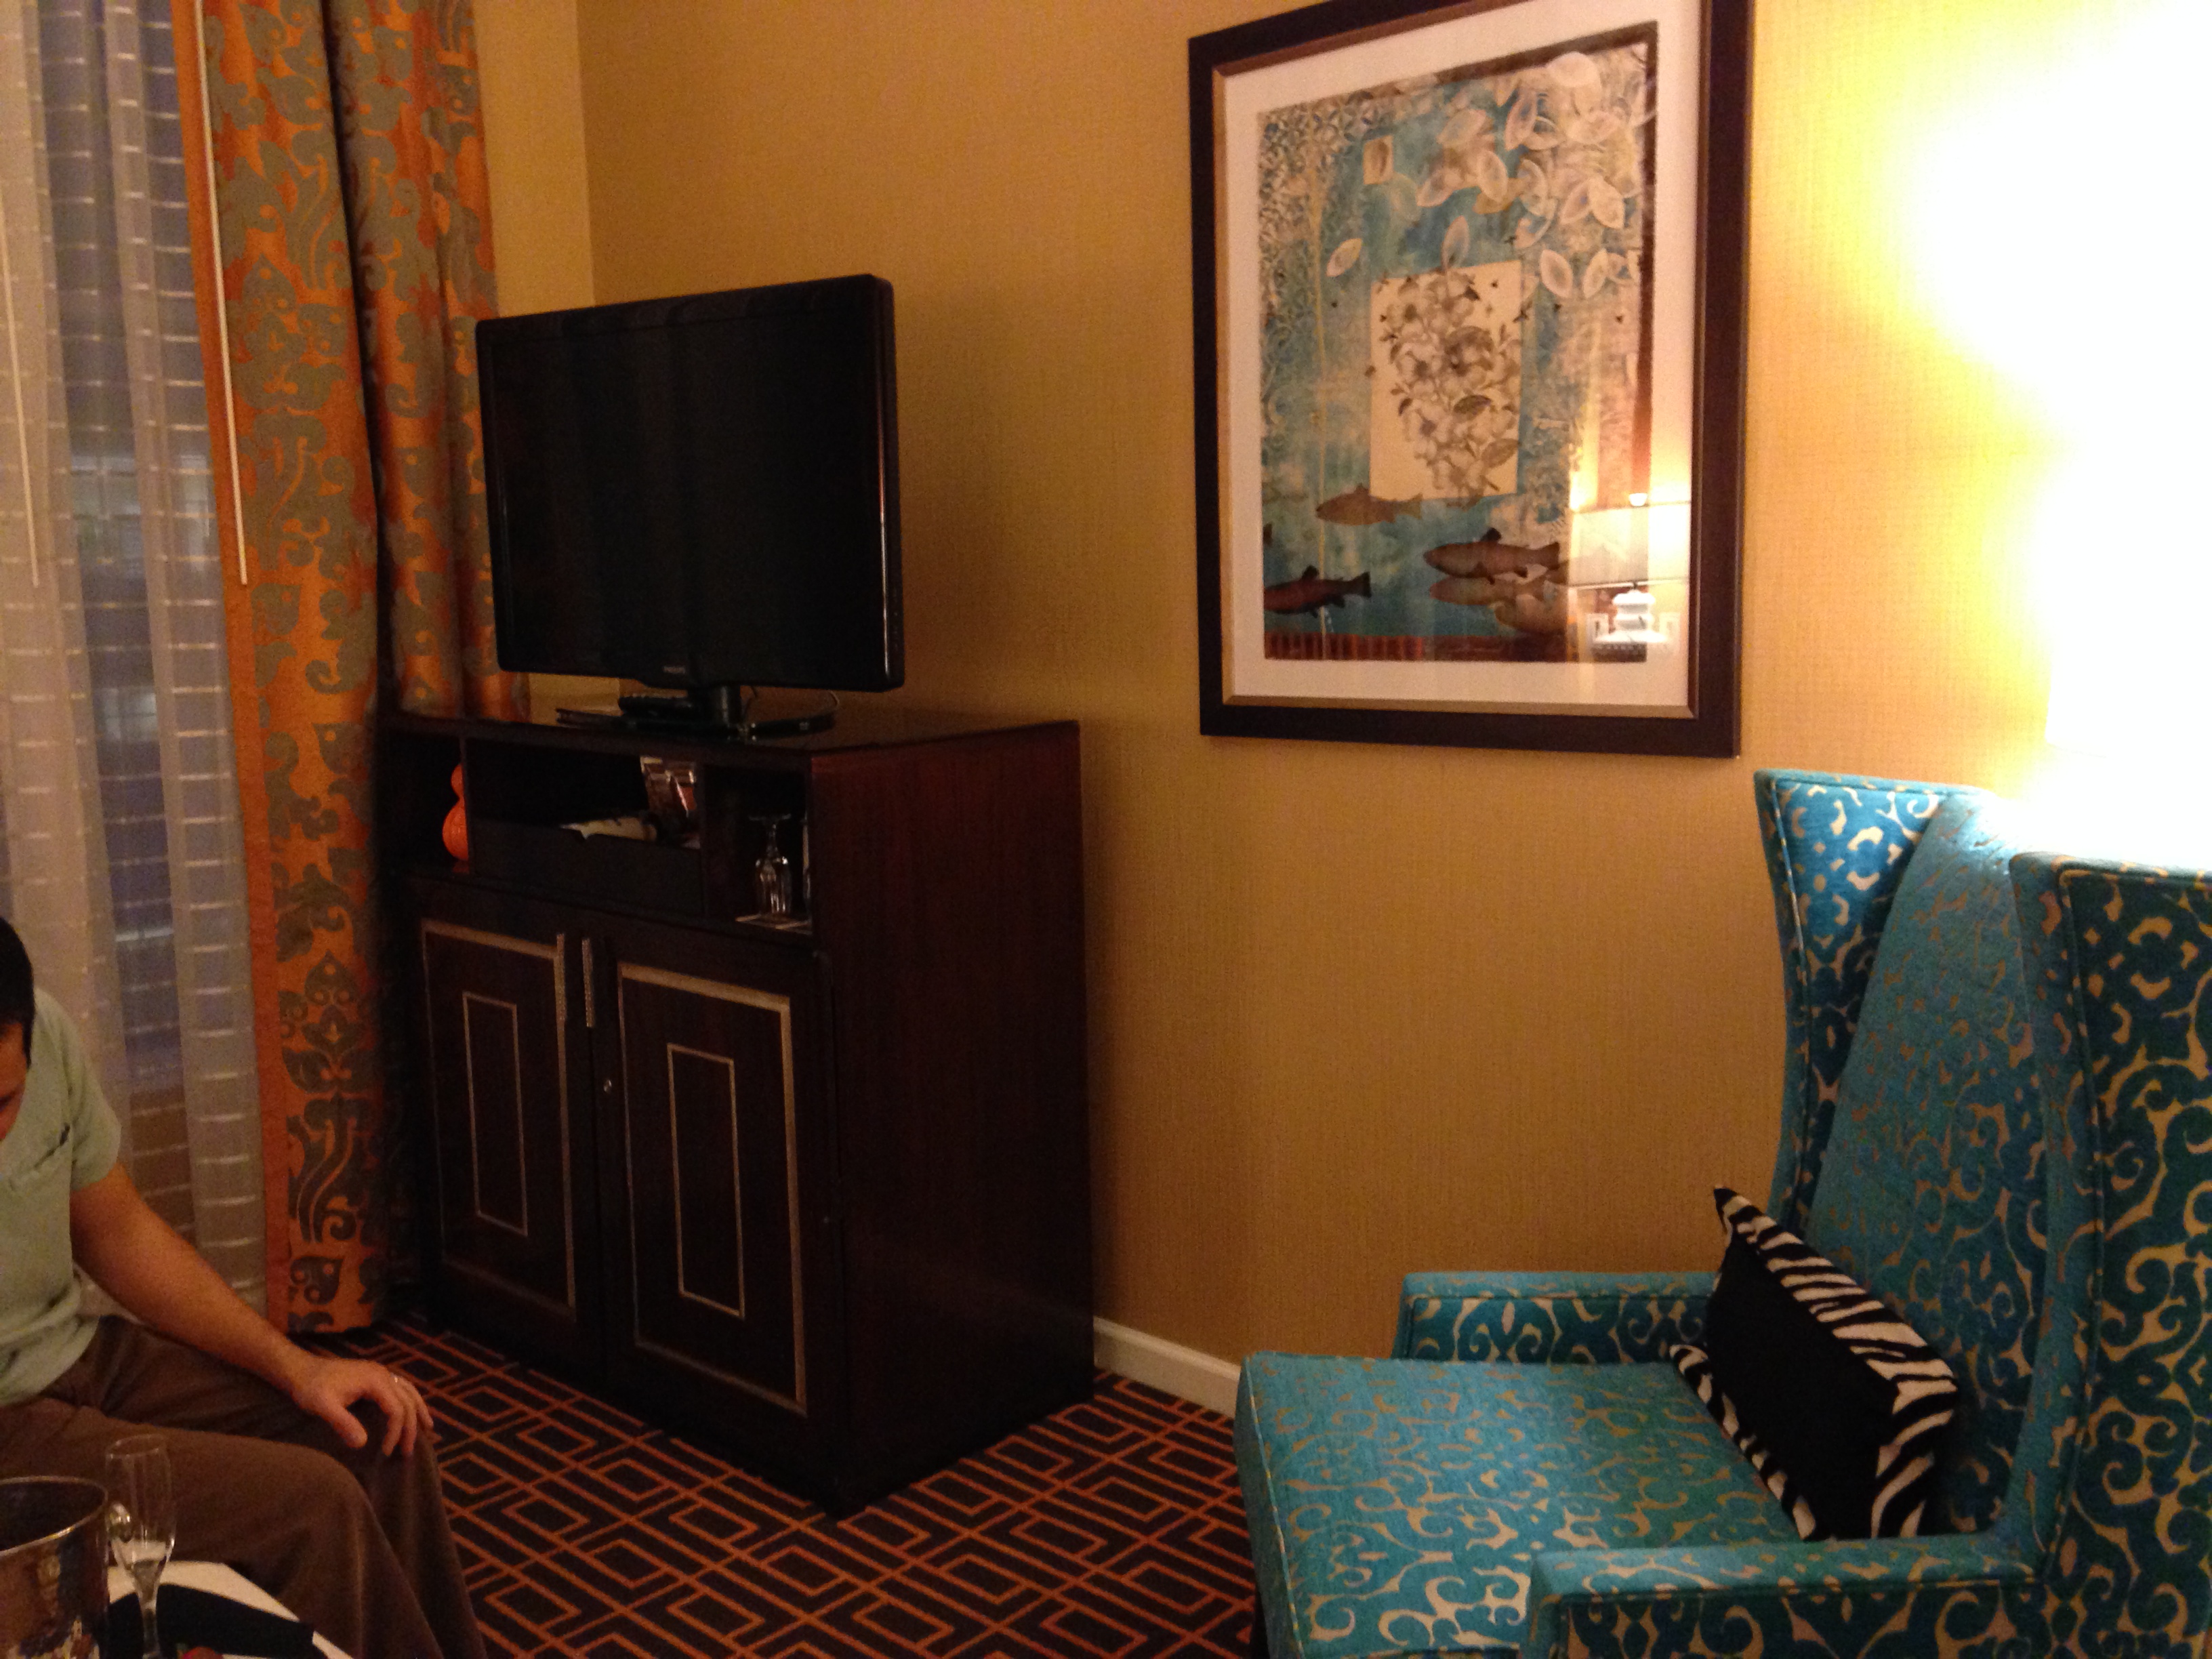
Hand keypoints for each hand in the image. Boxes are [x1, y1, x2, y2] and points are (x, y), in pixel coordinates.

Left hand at [285, 1355, 433, 1457]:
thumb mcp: (324, 1406)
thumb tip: (363, 1445)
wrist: (300, 1370)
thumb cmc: (311, 1388)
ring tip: (428, 1429)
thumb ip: (343, 1423)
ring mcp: (380, 1374)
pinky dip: (411, 1401)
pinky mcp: (374, 1377)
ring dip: (419, 1411)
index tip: (386, 1452)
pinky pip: (402, 1388)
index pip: (396, 1409)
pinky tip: (411, 1409)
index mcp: (375, 1381)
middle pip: (408, 1401)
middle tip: (407, 1452)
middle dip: (411, 1427)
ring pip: (410, 1391)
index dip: (395, 1432)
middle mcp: (384, 1374)